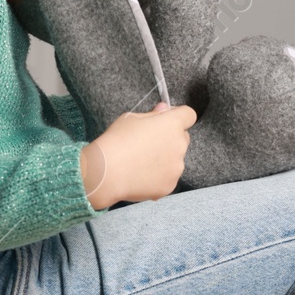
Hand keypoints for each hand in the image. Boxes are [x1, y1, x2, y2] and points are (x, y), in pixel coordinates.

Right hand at [81, 101, 195, 209]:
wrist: (106, 172)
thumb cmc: (116, 141)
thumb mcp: (131, 118)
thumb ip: (153, 114)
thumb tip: (164, 109)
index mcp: (172, 124)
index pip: (189, 115)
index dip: (178, 116)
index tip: (166, 120)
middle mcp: (179, 145)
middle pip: (183, 138)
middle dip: (170, 139)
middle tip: (148, 144)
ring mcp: (176, 167)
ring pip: (175, 160)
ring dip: (165, 159)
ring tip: (141, 163)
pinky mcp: (170, 185)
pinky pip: (168, 177)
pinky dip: (158, 177)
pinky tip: (140, 175)